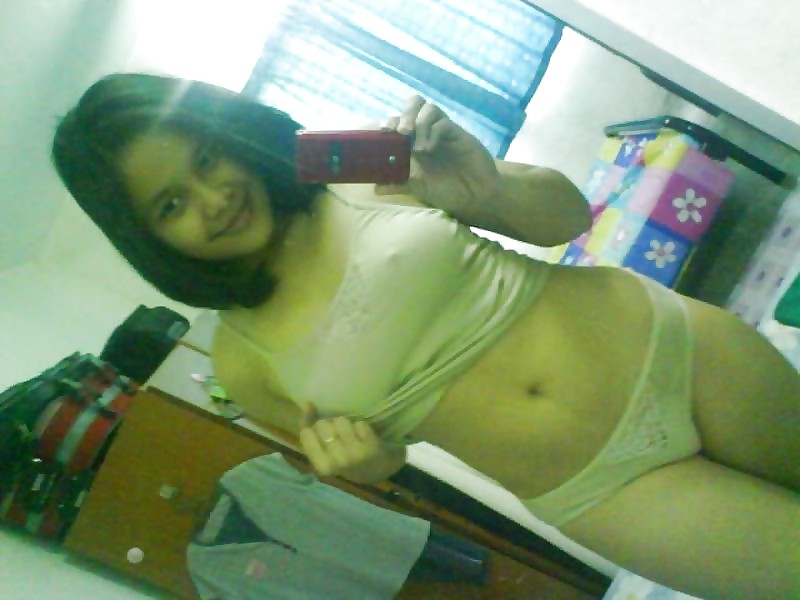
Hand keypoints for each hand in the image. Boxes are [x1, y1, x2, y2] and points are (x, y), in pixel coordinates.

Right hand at [298, 403, 405, 483]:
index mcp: (322, 466)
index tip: (322, 435)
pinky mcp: (372, 447)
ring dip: (346, 424)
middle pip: (322, 424)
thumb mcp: (325, 452)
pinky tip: (364, 437)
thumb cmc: (347, 459)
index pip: (305, 433)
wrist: (380, 470)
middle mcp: (337, 462)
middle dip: (330, 424)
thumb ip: (310, 428)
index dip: (313, 428)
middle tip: (339, 434)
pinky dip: (361, 427)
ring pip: (341, 421)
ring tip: (351, 434)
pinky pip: (359, 424)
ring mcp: (355, 455)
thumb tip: (307, 404)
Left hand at [376, 95, 499, 208]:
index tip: (384, 131)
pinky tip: (429, 149)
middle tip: (401, 132)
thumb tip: (375, 188)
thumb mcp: (417, 188)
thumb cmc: (446, 190)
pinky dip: (433, 133)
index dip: (390, 121)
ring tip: (418, 148)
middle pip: (415, 104)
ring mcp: (443, 132)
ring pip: (429, 108)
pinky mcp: (459, 134)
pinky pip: (444, 123)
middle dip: (405, 114)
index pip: (399, 120)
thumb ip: (398, 184)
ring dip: (419, 123)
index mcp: (414, 141)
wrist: (475, 196)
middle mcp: (427, 132)